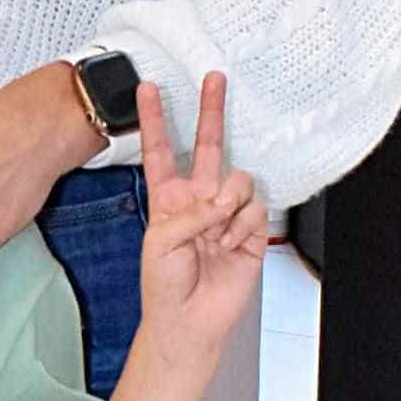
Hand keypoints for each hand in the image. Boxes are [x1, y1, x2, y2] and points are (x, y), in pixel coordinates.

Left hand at [133, 77, 266, 365]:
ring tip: (217, 226)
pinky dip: (241, 226)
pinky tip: (229, 244)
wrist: (188, 320)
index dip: (154, 119)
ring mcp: (226, 213)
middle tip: (214, 80)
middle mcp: (199, 200)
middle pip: (208, 145)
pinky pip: (254, 209)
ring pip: (238, 179)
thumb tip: (220, 200)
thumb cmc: (164, 284)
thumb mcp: (159, 242)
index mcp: (169, 198)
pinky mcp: (250, 230)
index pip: (161, 150)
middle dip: (211, 111)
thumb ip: (189, 213)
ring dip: (227, 201)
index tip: (146, 88)